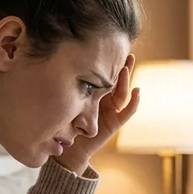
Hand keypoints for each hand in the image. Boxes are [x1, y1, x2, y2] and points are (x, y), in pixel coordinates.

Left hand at [57, 54, 140, 172]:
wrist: (68, 149)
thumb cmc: (62, 124)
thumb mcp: (62, 100)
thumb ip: (64, 86)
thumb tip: (54, 61)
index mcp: (92, 92)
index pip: (101, 73)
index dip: (106, 61)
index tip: (107, 44)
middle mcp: (104, 99)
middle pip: (115, 79)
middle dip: (120, 64)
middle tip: (125, 49)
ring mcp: (111, 110)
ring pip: (122, 91)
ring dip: (126, 79)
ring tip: (127, 66)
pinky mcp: (115, 123)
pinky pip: (127, 111)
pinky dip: (134, 102)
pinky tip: (138, 91)